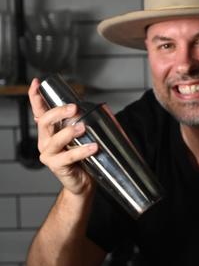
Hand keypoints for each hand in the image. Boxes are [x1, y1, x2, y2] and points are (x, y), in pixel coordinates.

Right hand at [27, 78, 97, 194]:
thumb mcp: (81, 137)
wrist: (83, 182)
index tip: (37, 83)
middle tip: (73, 107)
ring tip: (83, 127)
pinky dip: (81, 151)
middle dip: (58, 112)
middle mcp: (45, 141)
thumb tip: (97, 107)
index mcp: (50, 131)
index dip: (36, 97)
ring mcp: (49, 154)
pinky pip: (68, 157)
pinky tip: (93, 147)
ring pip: (55, 140)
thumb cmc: (83, 158)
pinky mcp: (57, 166)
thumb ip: (81, 123)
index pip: (39, 111)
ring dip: (69, 132)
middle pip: (44, 122)